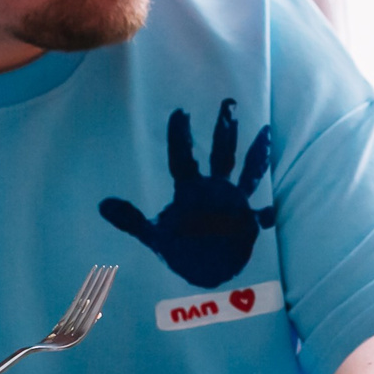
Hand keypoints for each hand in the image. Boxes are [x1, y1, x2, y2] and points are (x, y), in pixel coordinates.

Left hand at [99, 100, 276, 288]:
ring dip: (256, 155)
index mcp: (190, 190)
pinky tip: (272, 212)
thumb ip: (131, 220)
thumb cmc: (180, 248)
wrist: (202, 270)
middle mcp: (214, 190)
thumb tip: (101, 204)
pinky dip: (267, 215)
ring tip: (265, 131)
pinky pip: (261, 217)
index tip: (179, 112)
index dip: (180, 137)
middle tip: (228, 103)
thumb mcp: (153, 235)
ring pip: (248, 173)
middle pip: (221, 154)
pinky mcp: (247, 223)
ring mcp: (233, 204)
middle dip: (225, 131)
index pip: (183, 159)